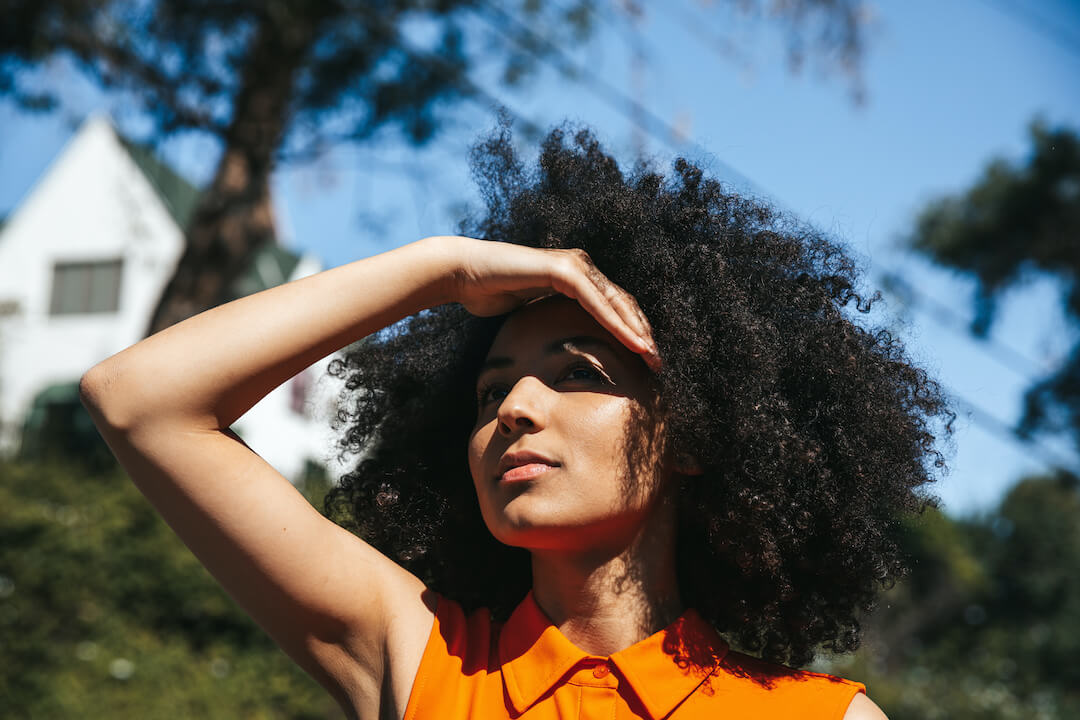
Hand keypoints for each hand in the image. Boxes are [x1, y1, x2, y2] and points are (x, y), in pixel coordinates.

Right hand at [428, 236, 660, 370]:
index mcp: (577, 278)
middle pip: (623, 304)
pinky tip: (631, 342)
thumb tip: (558, 352)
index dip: (633, 332)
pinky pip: (596, 301)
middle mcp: (581, 268)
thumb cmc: (491, 295)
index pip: (615, 307)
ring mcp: (573, 265)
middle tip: (659, 363)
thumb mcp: (531, 315)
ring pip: (616, 302)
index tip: (646, 361)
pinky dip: (615, 323)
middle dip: (643, 334)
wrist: (464, 274)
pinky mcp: (563, 269)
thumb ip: (550, 323)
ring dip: (636, 330)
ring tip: (651, 356)